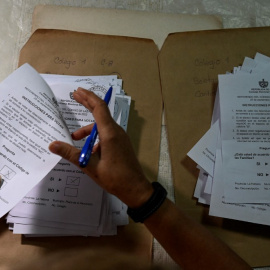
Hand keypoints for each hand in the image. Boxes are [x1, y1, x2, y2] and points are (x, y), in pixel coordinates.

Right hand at [49, 88, 152, 207]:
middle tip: (75, 95)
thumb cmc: (114, 178)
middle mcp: (117, 132)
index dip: (88, 97)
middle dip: (87, 103)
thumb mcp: (90, 166)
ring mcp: (120, 138)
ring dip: (88, 130)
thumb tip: (52, 145)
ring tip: (74, 138)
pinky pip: (107, 135)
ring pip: (102, 127)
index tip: (77, 91)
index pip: (99, 108)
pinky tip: (89, 151)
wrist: (136, 189)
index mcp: (110, 134)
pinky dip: (96, 138)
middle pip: (101, 113)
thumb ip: (71, 154)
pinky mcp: (121, 144)